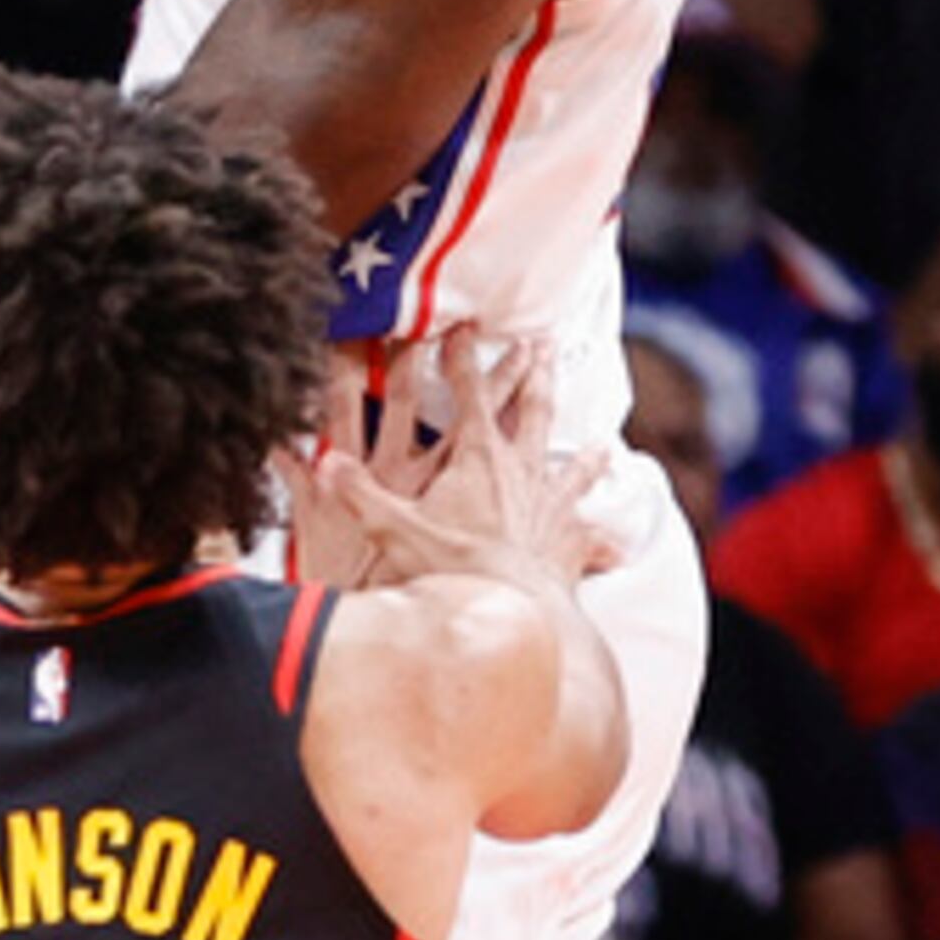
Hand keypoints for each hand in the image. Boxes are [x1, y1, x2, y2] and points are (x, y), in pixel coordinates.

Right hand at [294, 327, 607, 595]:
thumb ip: (359, 495)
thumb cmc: (452, 569)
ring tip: (603, 446)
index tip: (462, 329)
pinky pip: (589, 536)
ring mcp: (551, 505)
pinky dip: (602, 540)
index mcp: (480, 457)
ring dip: (587, 455)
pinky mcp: (569, 543)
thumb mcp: (394, 529)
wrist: (511, 610)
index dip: (462, 360)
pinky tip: (617, 546)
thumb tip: (321, 464)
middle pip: (533, 411)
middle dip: (535, 376)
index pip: (469, 395)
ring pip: (574, 467)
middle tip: (544, 346)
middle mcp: (523, 471)